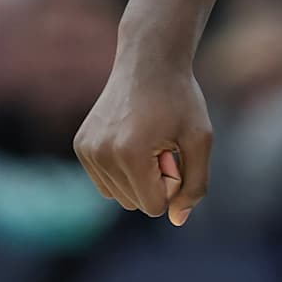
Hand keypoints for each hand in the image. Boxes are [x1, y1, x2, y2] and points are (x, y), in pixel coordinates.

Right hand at [75, 51, 212, 226]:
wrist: (148, 61)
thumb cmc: (181, 100)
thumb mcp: (200, 140)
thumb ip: (194, 185)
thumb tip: (177, 220)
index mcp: (130, 154)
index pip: (154, 207)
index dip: (172, 185)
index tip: (174, 153)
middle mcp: (101, 154)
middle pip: (136, 203)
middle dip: (155, 182)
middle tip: (162, 144)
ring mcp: (87, 150)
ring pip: (120, 197)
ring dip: (140, 177)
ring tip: (148, 141)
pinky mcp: (81, 145)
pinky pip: (106, 183)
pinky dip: (123, 171)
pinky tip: (132, 140)